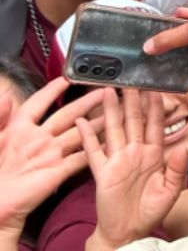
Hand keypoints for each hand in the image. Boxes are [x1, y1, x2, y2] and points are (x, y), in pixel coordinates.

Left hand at [0, 78, 101, 237]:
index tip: (66, 79)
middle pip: (67, 115)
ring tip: (115, 112)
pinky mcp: (58, 171)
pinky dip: (95, 149)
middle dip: (86, 102)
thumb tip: (6, 95)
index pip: (38, 103)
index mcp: (17, 129)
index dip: (52, 90)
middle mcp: (38, 139)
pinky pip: (80, 157)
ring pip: (78, 133)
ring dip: (97, 122)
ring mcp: (50, 155)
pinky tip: (110, 141)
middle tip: (104, 92)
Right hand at [78, 89, 187, 249]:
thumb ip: (178, 170)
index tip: (156, 91)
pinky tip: (82, 121)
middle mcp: (135, 154)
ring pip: (114, 130)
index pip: (156, 127)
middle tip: (130, 82)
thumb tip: (185, 149)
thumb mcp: (171, 192)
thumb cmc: (151, 211)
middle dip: (132, 102)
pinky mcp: (103, 172)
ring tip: (108, 91)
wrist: (129, 232)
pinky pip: (94, 151)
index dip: (155, 110)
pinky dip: (88, 136)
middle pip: (133, 123)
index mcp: (154, 156)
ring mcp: (118, 161)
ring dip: (110, 112)